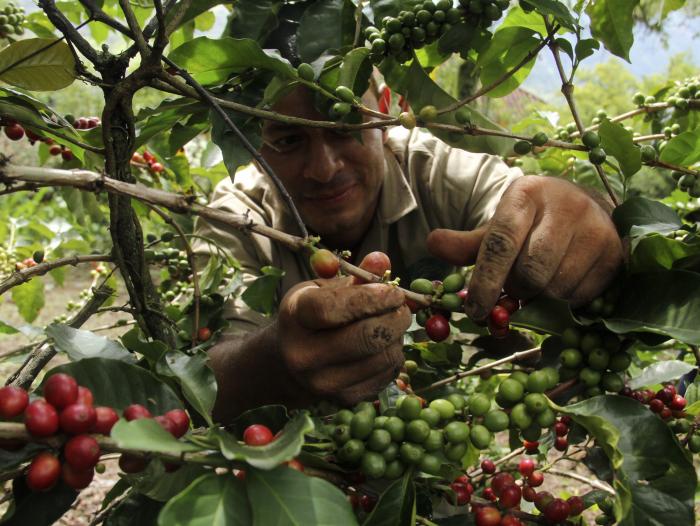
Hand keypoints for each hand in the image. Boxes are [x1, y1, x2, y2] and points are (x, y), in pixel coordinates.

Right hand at [277, 255, 410, 405]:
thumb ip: (354, 277)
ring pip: (384, 356)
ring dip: (397, 337)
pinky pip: (387, 374)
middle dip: (396, 317)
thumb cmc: (309, 318)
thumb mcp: (322, 290)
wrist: (286, 363)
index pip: (336, 308)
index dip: (372, 298)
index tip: (394, 291)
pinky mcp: (345, 400)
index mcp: (296, 317)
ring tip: (389, 325)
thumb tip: (382, 260)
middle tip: (402, 307)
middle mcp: (305, 355)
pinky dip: (394, 356)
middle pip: (367, 337)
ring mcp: (325, 383)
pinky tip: (382, 346)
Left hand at [426, 176, 623, 319]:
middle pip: (531, 272)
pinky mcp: (615, 252)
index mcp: (526, 194)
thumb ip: (467, 243)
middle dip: (516, 290)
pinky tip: (563, 279)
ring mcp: (595, 227)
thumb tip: (432, 244)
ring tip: (540, 279)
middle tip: (513, 287)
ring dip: (541, 296)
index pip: (501, 243)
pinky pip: (581, 295)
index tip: (474, 310)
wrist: (587, 207)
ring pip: (556, 287)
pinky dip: (565, 299)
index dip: (485, 281)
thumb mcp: (499, 226)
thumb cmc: (533, 222)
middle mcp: (565, 205)